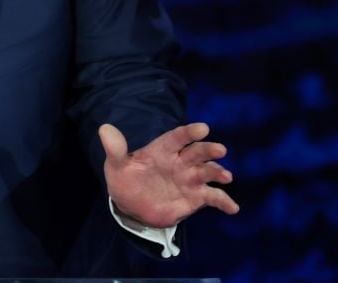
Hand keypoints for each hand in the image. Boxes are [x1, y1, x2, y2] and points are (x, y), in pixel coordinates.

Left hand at [99, 122, 238, 228]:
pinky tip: (233, 208)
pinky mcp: (196, 197)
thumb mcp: (116, 166)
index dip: (189, 132)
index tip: (203, 128)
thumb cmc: (126, 179)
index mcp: (162, 150)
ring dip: (218, 172)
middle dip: (209, 150)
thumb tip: (104, 128)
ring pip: (208, 172)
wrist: (131, 205)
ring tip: (225, 176)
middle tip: (220, 150)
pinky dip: (225, 201)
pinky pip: (213, 197)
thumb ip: (115, 149)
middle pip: (197, 152)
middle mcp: (180, 162)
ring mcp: (190, 179)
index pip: (177, 137)